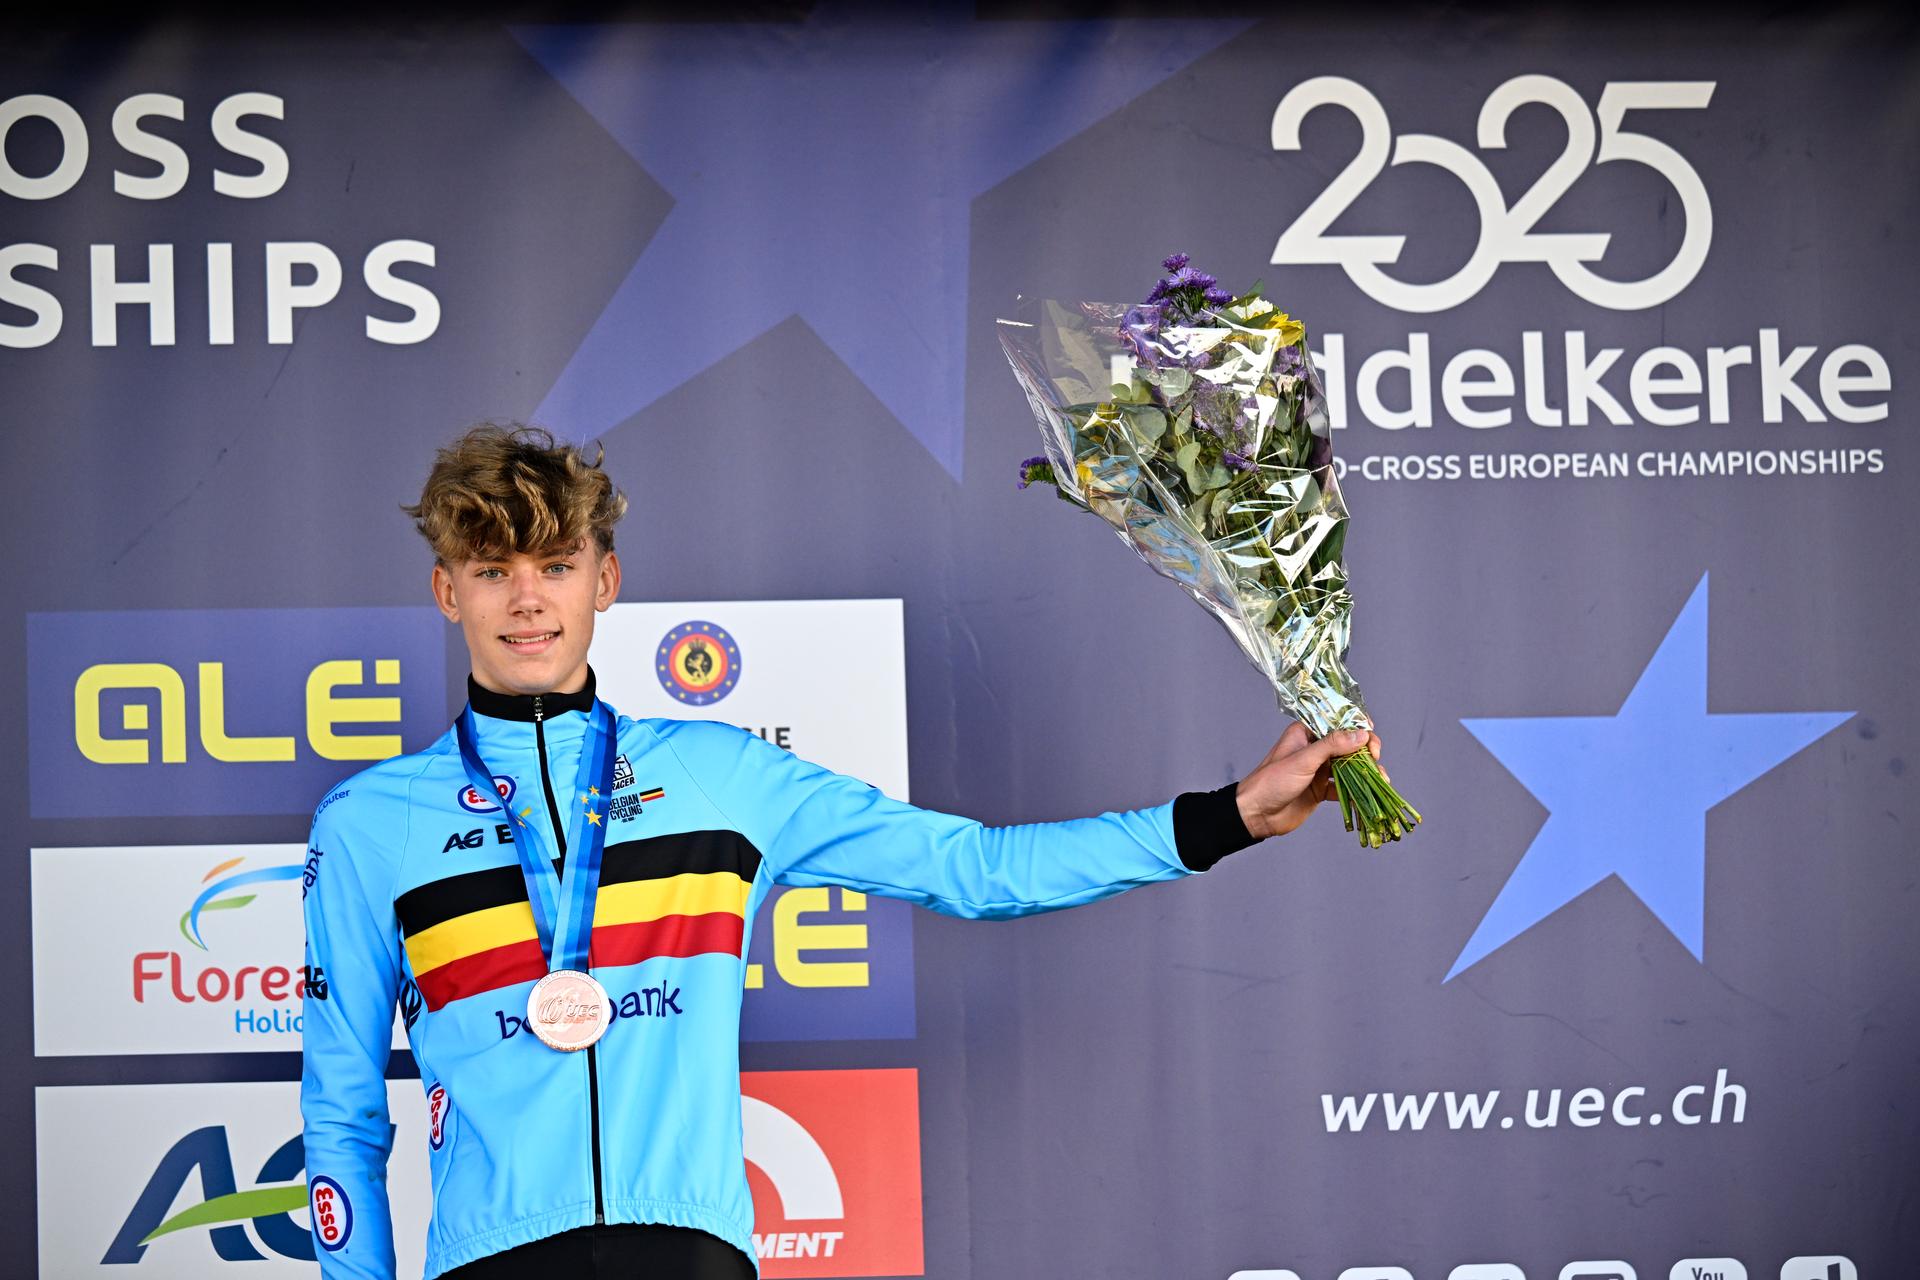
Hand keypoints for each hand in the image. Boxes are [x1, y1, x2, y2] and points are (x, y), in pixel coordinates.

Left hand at [1233, 722, 1383, 840]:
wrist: (1255, 815)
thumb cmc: (1271, 782)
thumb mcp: (1303, 760)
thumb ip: (1332, 746)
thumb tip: (1361, 734)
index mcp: (1306, 732)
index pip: (1337, 721)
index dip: (1357, 725)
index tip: (1370, 734)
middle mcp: (1315, 748)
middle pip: (1348, 743)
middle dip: (1365, 750)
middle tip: (1375, 758)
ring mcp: (1319, 769)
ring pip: (1350, 766)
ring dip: (1366, 771)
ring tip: (1381, 779)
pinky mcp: (1321, 790)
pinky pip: (1345, 787)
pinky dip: (1358, 790)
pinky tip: (1369, 795)